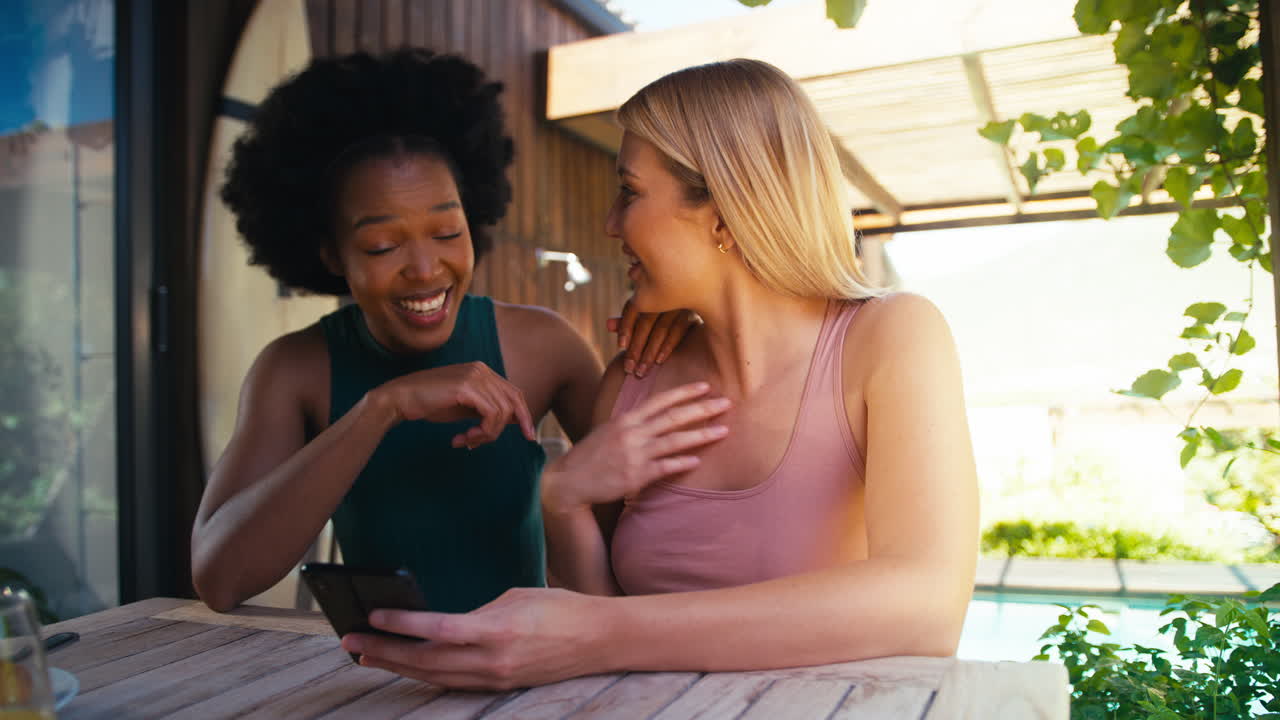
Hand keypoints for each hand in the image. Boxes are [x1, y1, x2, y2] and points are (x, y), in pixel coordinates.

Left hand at [342, 587, 609, 689]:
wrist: (600, 638)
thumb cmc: (560, 607)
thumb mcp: (515, 596)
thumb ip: (477, 613)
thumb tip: (444, 624)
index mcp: (498, 629)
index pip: (439, 629)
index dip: (402, 625)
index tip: (372, 617)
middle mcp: (494, 659)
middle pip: (427, 660)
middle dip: (385, 651)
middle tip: (349, 641)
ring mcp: (496, 677)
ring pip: (435, 676)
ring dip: (398, 666)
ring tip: (367, 655)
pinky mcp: (500, 684)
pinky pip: (453, 682)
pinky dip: (425, 674)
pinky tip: (406, 666)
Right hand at [370, 362, 535, 448]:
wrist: (400, 399)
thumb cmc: (430, 404)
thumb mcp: (465, 407)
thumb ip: (487, 409)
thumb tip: (513, 420)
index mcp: (483, 371)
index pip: (514, 393)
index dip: (524, 416)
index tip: (529, 436)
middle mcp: (482, 370)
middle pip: (513, 402)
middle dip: (503, 429)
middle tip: (480, 443)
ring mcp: (475, 376)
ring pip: (502, 413)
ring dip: (486, 434)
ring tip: (466, 441)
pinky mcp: (467, 387)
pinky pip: (491, 415)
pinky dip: (481, 432)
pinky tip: (461, 439)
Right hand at [541, 382, 729, 511]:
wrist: (569, 481)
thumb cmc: (590, 456)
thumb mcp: (609, 431)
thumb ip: (632, 423)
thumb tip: (654, 416)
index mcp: (626, 420)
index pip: (660, 400)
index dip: (684, 392)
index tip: (705, 386)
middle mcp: (632, 433)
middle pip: (673, 417)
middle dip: (702, 409)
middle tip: (726, 403)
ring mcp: (634, 454)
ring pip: (674, 441)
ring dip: (701, 435)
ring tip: (723, 430)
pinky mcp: (635, 476)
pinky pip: (664, 467)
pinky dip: (682, 463)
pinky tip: (698, 460)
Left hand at [607, 297, 698, 376]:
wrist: (697, 303)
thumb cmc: (662, 312)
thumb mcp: (645, 314)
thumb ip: (627, 321)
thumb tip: (608, 325)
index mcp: (648, 291)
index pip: (632, 308)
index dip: (625, 326)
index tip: (620, 347)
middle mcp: (663, 296)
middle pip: (645, 322)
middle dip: (636, 347)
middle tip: (628, 368)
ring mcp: (679, 304)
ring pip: (661, 329)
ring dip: (649, 352)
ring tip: (641, 370)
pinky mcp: (693, 315)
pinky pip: (678, 331)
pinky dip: (668, 346)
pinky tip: (659, 361)